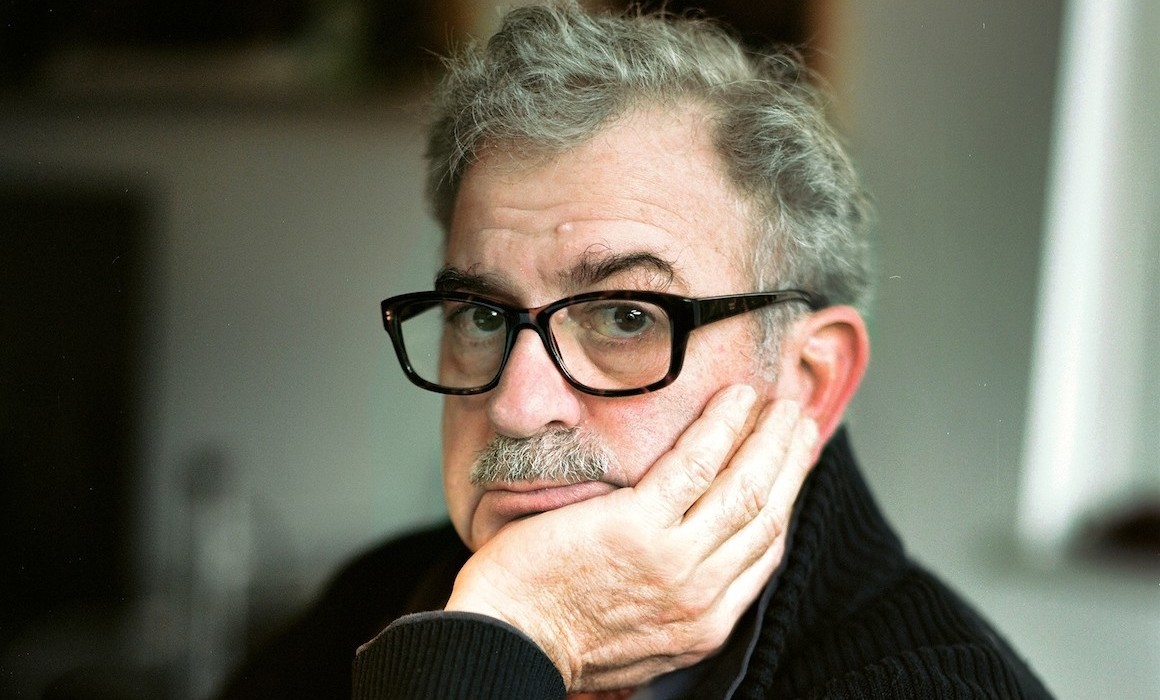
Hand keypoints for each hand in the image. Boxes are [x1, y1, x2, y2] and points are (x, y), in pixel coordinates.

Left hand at [443, 385, 819, 691]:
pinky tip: (737, 399)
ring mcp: (672, 561)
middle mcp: (699, 596)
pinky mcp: (636, 527)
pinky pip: (696, 465)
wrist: (503, 644)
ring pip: (744, 488)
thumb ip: (670, 607)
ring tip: (780, 403)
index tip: (790, 470)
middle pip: (765, 515)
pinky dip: (723, 427)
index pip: (762, 554)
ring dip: (769, 439)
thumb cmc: (549, 634)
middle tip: (801, 424)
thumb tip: (685, 571)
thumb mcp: (634, 641)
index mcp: (701, 625)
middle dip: (790, 464)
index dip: (783, 503)